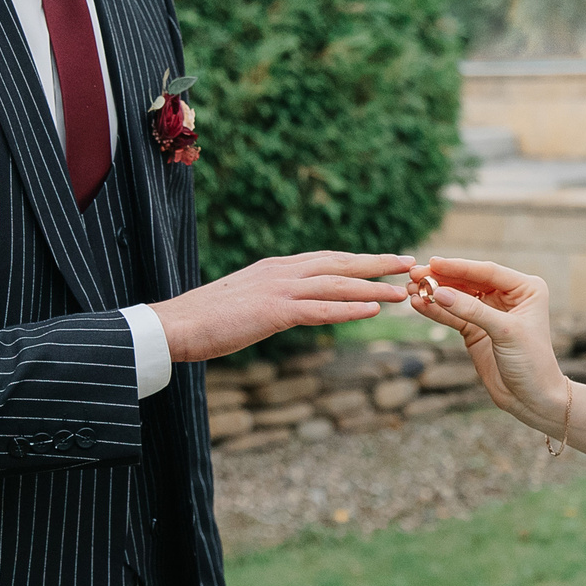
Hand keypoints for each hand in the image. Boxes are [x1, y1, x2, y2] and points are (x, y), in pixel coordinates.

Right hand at [151, 251, 412, 364]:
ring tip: (403, 291)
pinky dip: (349, 307)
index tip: (385, 260)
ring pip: (337, 284)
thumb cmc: (206, 320)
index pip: (326, 259)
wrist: (174, 326)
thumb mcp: (246, 302)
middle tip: (410, 262)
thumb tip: (287, 308)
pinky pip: (320, 309)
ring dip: (373, 286)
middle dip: (377, 263)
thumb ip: (272, 300)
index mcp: (275, 268)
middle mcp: (281, 271)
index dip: (359, 259)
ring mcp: (278, 289)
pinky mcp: (274, 311)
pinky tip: (373, 309)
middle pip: (340, 263)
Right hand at [406, 257, 571, 434]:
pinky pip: (452, 316)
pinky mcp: (475, 329)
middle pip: (469, 281)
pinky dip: (435, 311)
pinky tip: (418, 304)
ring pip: (457, 297)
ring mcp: (490, 312)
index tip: (433, 263)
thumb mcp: (505, 332)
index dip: (459, 267)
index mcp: (525, 288)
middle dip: (441, 278)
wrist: (531, 398)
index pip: (487, 272)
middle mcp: (508, 296)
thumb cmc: (532, 362)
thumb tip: (439, 292)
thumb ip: (472, 311)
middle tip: (415, 275)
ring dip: (434, 293)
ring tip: (410, 289)